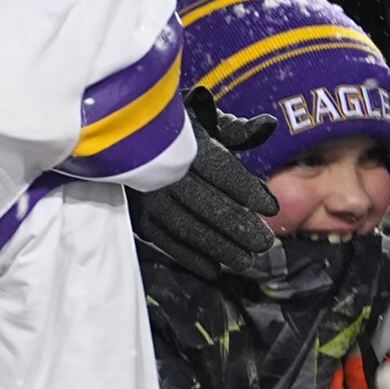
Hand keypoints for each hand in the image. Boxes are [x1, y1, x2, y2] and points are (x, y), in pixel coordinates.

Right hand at [133, 105, 279, 297]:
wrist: (119, 139)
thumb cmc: (172, 130)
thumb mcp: (201, 119)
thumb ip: (234, 129)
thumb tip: (267, 126)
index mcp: (183, 142)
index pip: (219, 168)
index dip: (245, 189)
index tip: (270, 208)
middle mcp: (161, 170)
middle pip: (203, 202)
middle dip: (236, 225)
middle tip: (263, 243)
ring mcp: (145, 195)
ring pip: (184, 225)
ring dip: (216, 246)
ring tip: (245, 261)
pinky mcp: (136, 215)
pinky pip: (162, 240)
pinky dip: (188, 257)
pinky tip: (213, 269)